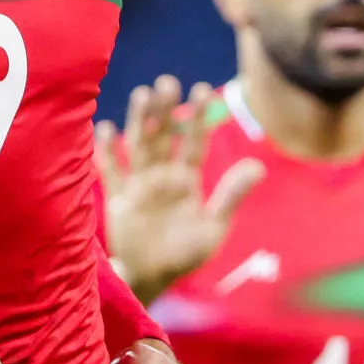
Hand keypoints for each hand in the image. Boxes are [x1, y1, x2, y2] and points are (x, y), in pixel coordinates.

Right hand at [97, 76, 264, 303]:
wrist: (151, 280)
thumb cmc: (185, 255)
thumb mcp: (213, 226)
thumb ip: (231, 195)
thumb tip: (259, 166)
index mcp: (187, 179)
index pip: (193, 141)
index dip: (197, 116)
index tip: (202, 89)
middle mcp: (162, 175)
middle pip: (163, 135)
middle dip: (164, 110)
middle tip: (166, 83)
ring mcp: (139, 185)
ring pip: (138, 145)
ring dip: (140, 120)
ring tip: (142, 95)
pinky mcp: (118, 199)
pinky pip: (111, 171)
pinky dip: (106, 151)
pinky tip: (104, 128)